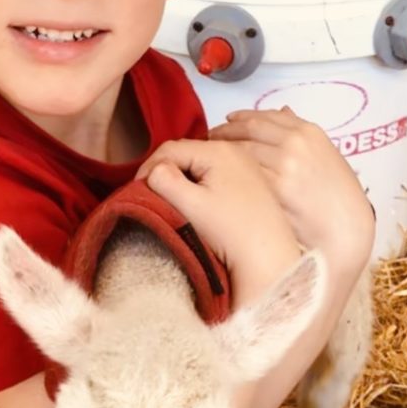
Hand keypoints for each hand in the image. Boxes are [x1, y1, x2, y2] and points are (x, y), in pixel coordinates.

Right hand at [135, 138, 297, 285]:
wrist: (269, 258)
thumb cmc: (230, 233)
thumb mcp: (190, 204)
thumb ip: (164, 180)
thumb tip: (154, 170)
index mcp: (219, 150)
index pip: (170, 148)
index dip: (147, 167)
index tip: (136, 190)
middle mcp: (236, 151)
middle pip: (187, 153)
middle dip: (166, 171)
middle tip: (152, 195)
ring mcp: (247, 165)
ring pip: (202, 163)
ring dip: (184, 177)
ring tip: (173, 200)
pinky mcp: (253, 182)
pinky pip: (218, 173)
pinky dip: (202, 182)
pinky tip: (200, 202)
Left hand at [210, 107, 373, 272]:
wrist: (346, 228)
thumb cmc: (339, 199)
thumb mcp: (327, 156)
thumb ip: (302, 135)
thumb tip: (283, 112)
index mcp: (309, 132)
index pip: (266, 116)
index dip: (241, 118)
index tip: (228, 121)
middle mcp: (296, 142)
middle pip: (248, 130)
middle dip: (225, 132)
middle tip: (209, 138)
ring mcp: (285, 164)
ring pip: (241, 151)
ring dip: (221, 152)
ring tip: (209, 157)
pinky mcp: (275, 188)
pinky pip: (242, 175)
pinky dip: (226, 173)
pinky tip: (218, 178)